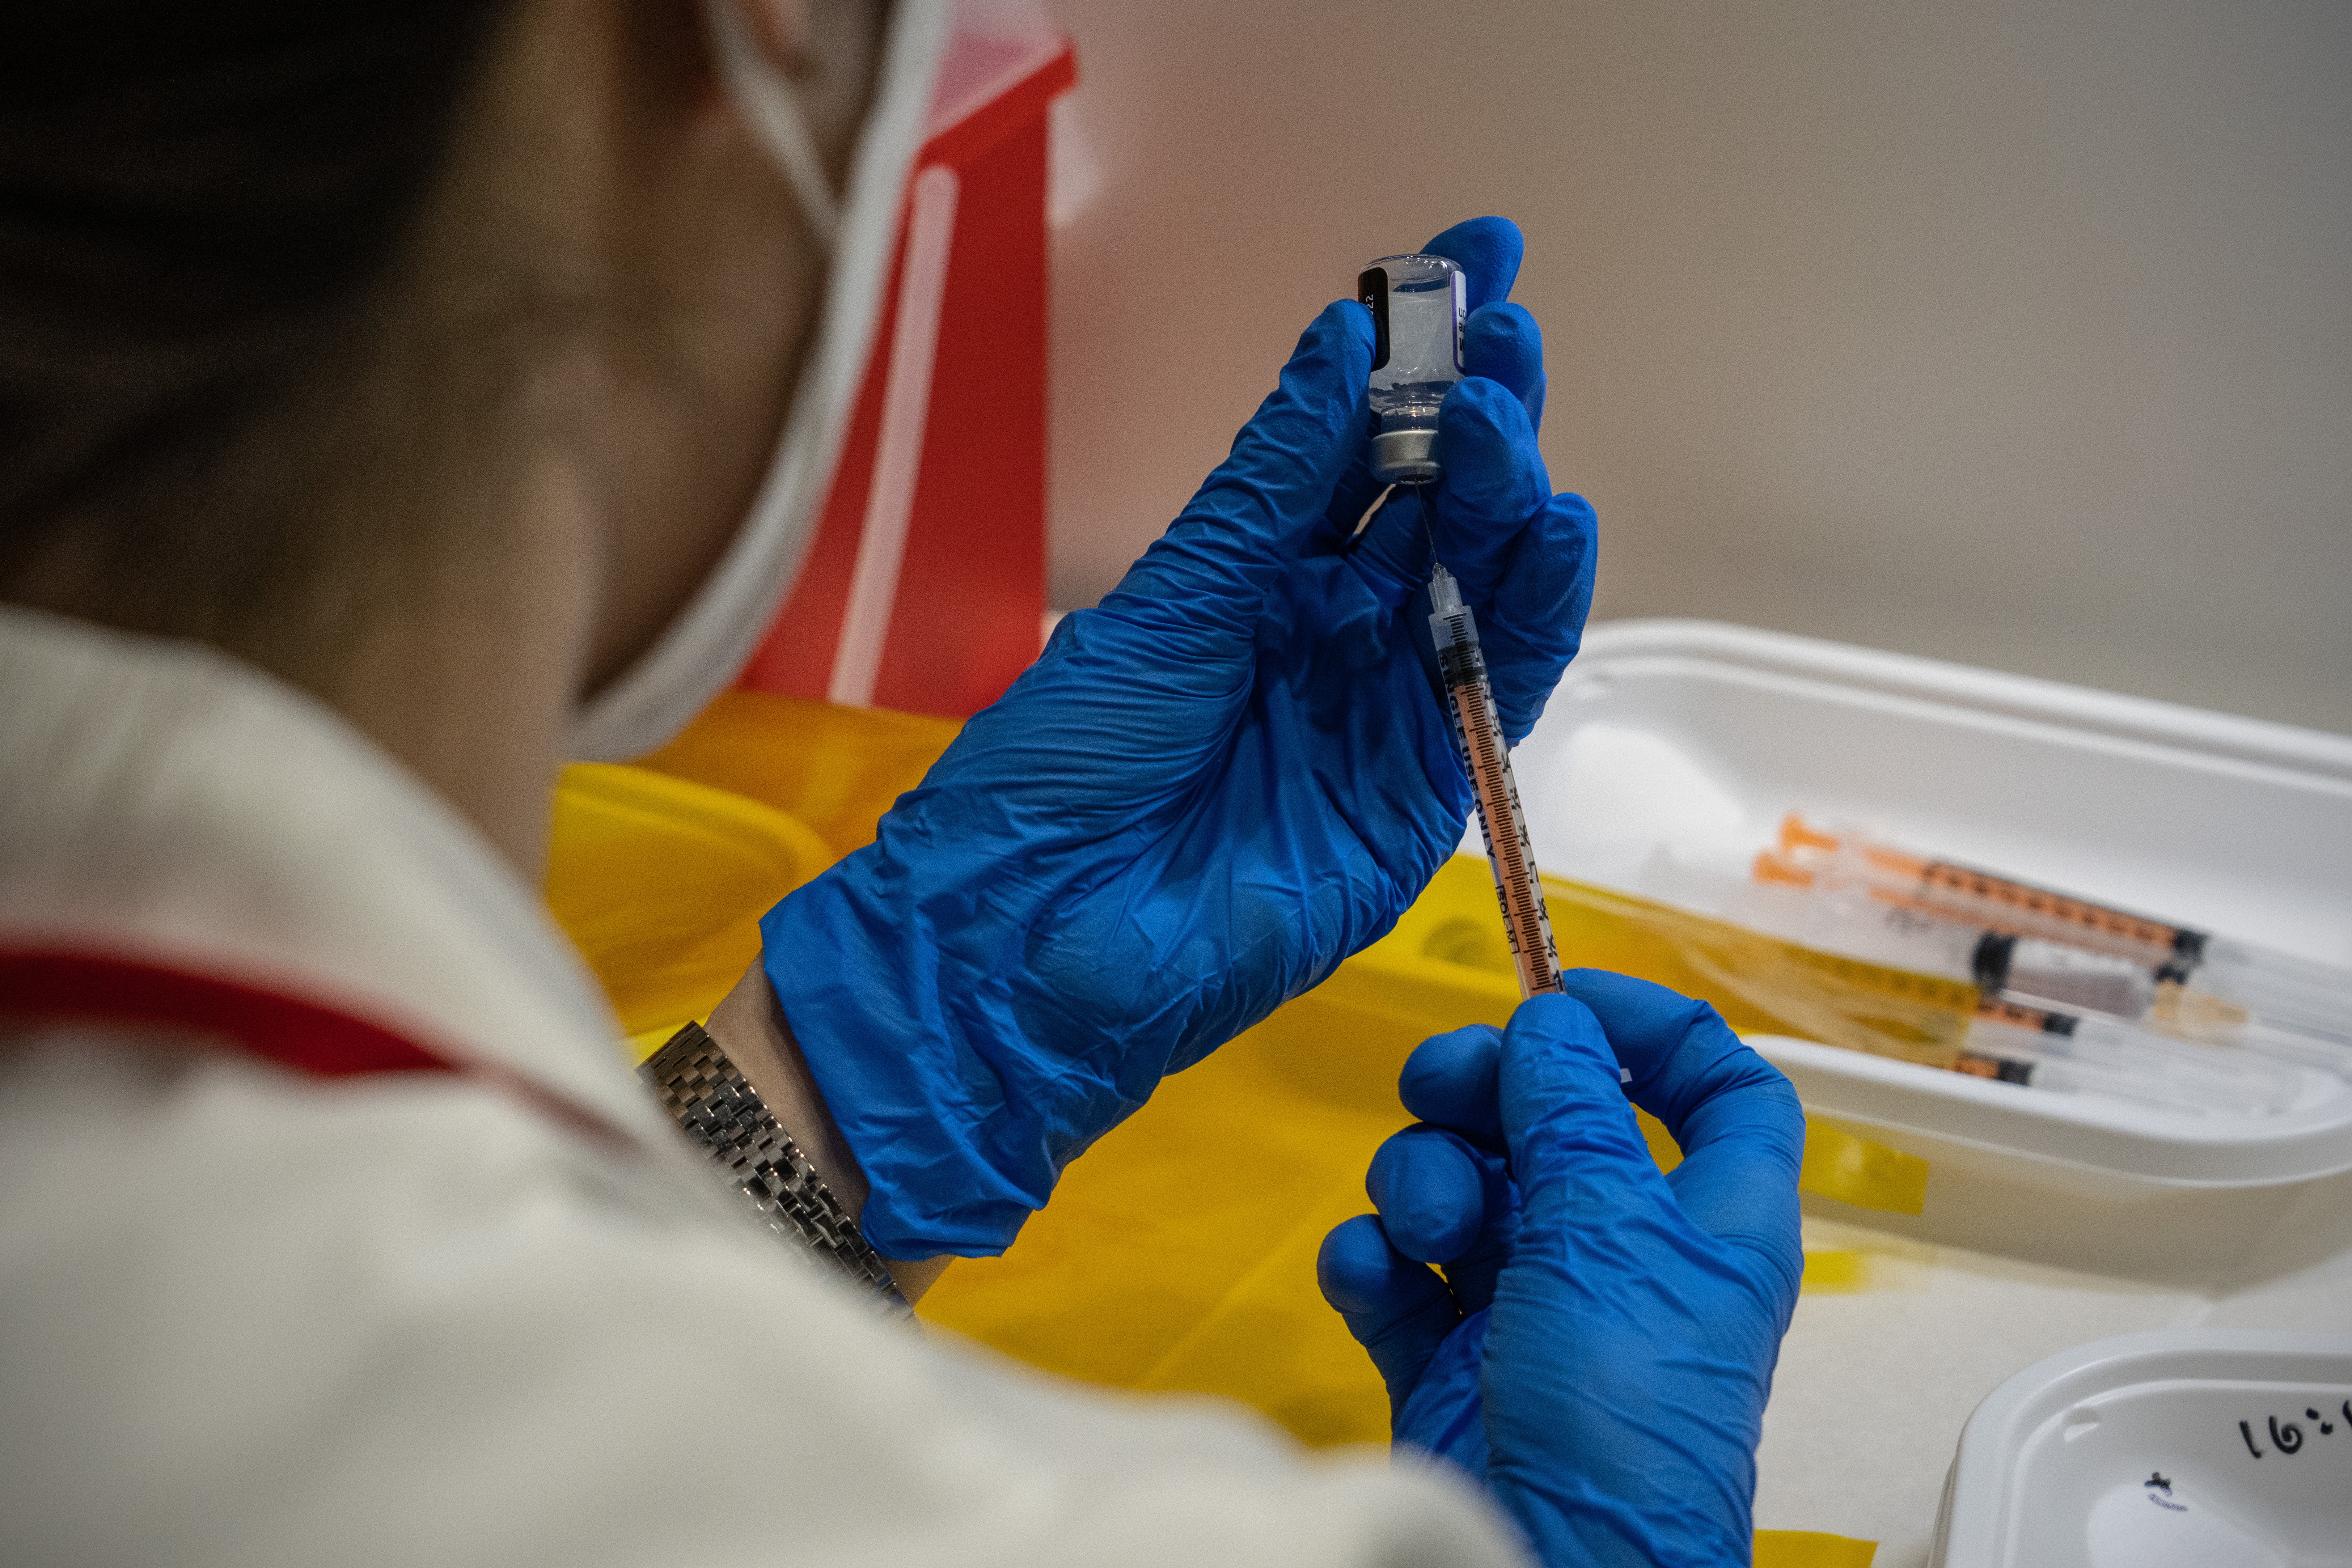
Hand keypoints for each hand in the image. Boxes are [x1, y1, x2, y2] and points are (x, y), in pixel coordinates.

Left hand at [758, 216, 1596, 1256]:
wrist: (1032, 937)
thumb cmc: (1063, 770)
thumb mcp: (1164, 604)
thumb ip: (1268, 491)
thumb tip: (1341, 349)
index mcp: (1257, 581)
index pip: (1361, 444)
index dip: (1418, 353)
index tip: (1473, 255)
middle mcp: (1331, 634)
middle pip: (1436, 503)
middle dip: (1476, 410)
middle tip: (1497, 330)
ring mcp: (1379, 709)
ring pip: (1479, 582)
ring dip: (1509, 492)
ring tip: (1507, 413)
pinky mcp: (1416, 794)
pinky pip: (1494, 688)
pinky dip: (1533, 609)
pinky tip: (1553, 529)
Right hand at [1317, 973, 1804, 1565]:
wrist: (1551, 1556)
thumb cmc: (1622, 1411)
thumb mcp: (1609, 1232)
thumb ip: (1573, 1112)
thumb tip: (1555, 1021)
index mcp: (1704, 1219)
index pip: (1716, 1090)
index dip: (1654, 1028)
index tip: (1567, 993)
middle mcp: (1620, 1251)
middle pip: (1551, 1120)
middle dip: (1484, 1091)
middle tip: (1439, 1084)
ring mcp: (1527, 1304)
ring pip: (1463, 1184)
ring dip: (1426, 1180)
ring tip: (1426, 1225)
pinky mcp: (1448, 1355)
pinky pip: (1400, 1270)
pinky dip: (1378, 1261)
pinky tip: (1376, 1274)